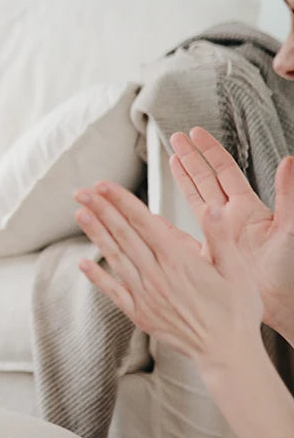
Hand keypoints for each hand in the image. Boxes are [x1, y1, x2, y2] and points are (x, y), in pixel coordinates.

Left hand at [73, 181, 263, 381]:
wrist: (227, 353)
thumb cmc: (236, 311)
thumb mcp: (237, 270)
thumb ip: (220, 237)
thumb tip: (211, 208)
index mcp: (179, 261)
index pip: (143, 222)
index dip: (121, 201)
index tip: (103, 185)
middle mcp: (157, 276)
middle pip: (123, 235)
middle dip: (101, 210)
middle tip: (81, 191)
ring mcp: (145, 295)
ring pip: (115, 257)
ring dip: (96, 234)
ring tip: (79, 213)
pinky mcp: (139, 313)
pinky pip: (114, 291)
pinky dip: (97, 276)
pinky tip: (83, 263)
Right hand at [170, 127, 293, 336]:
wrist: (280, 303)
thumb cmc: (289, 270)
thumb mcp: (289, 228)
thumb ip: (288, 194)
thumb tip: (289, 162)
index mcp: (248, 208)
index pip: (224, 171)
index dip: (209, 151)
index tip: (196, 135)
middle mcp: (231, 218)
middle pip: (206, 179)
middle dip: (191, 158)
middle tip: (176, 139)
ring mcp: (218, 234)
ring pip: (195, 199)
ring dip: (182, 179)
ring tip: (170, 161)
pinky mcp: (208, 252)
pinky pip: (183, 231)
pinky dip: (169, 220)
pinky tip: (157, 214)